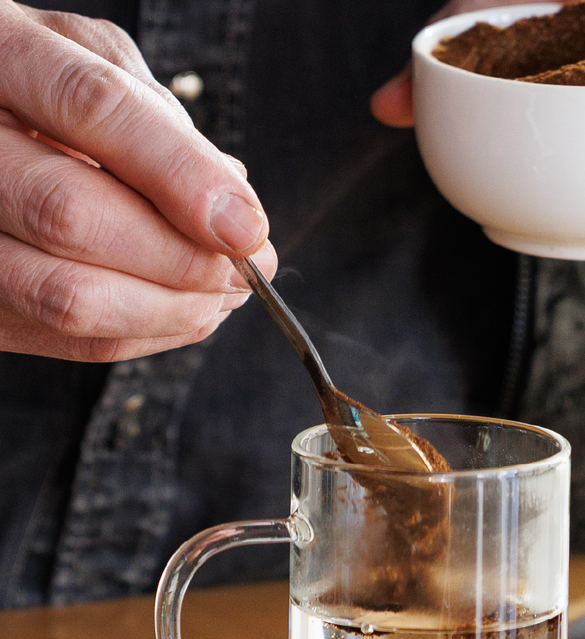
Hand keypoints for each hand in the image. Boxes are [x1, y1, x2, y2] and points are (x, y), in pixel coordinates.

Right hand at [0, 3, 277, 361]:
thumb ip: (158, 119)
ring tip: (226, 293)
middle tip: (249, 270)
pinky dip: (149, 332)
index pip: (92, 108)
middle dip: (184, 258)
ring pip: (69, 296)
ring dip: (173, 308)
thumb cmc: (42, 86)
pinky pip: (70, 338)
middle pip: (71, 216)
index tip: (246, 228)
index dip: (181, 175)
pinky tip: (189, 309)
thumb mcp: (94, 61)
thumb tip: (230, 207)